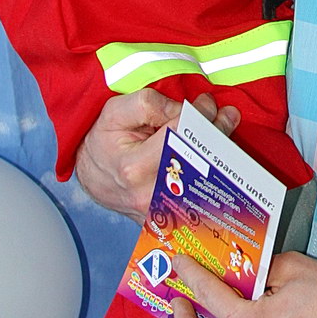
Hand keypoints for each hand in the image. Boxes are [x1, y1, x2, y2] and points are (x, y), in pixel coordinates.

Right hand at [75, 88, 239, 219]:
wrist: (91, 175)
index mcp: (135, 168)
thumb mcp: (114, 112)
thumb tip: (181, 109)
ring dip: (217, 152)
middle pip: (198, 160)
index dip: (199, 114)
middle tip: (225, 115)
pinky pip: (197, 191)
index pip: (181, 136)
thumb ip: (148, 104)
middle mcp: (150, 193)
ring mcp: (161, 208)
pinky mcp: (169, 214)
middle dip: (216, 133)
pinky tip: (211, 152)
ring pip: (202, 179)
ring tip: (222, 127)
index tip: (206, 103)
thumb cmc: (102, 142)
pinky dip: (208, 170)